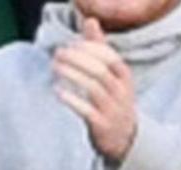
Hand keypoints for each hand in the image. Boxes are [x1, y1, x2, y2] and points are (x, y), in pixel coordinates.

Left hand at [53, 18, 137, 161]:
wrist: (125, 138)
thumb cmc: (113, 99)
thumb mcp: (112, 74)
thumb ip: (100, 47)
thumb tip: (90, 20)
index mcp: (125, 78)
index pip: (109, 57)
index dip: (89, 49)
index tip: (70, 45)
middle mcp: (122, 93)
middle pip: (100, 71)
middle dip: (77, 60)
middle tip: (57, 54)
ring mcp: (113, 110)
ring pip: (93, 88)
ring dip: (72, 75)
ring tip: (54, 67)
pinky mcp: (102, 125)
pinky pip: (87, 110)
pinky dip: (71, 99)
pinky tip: (57, 91)